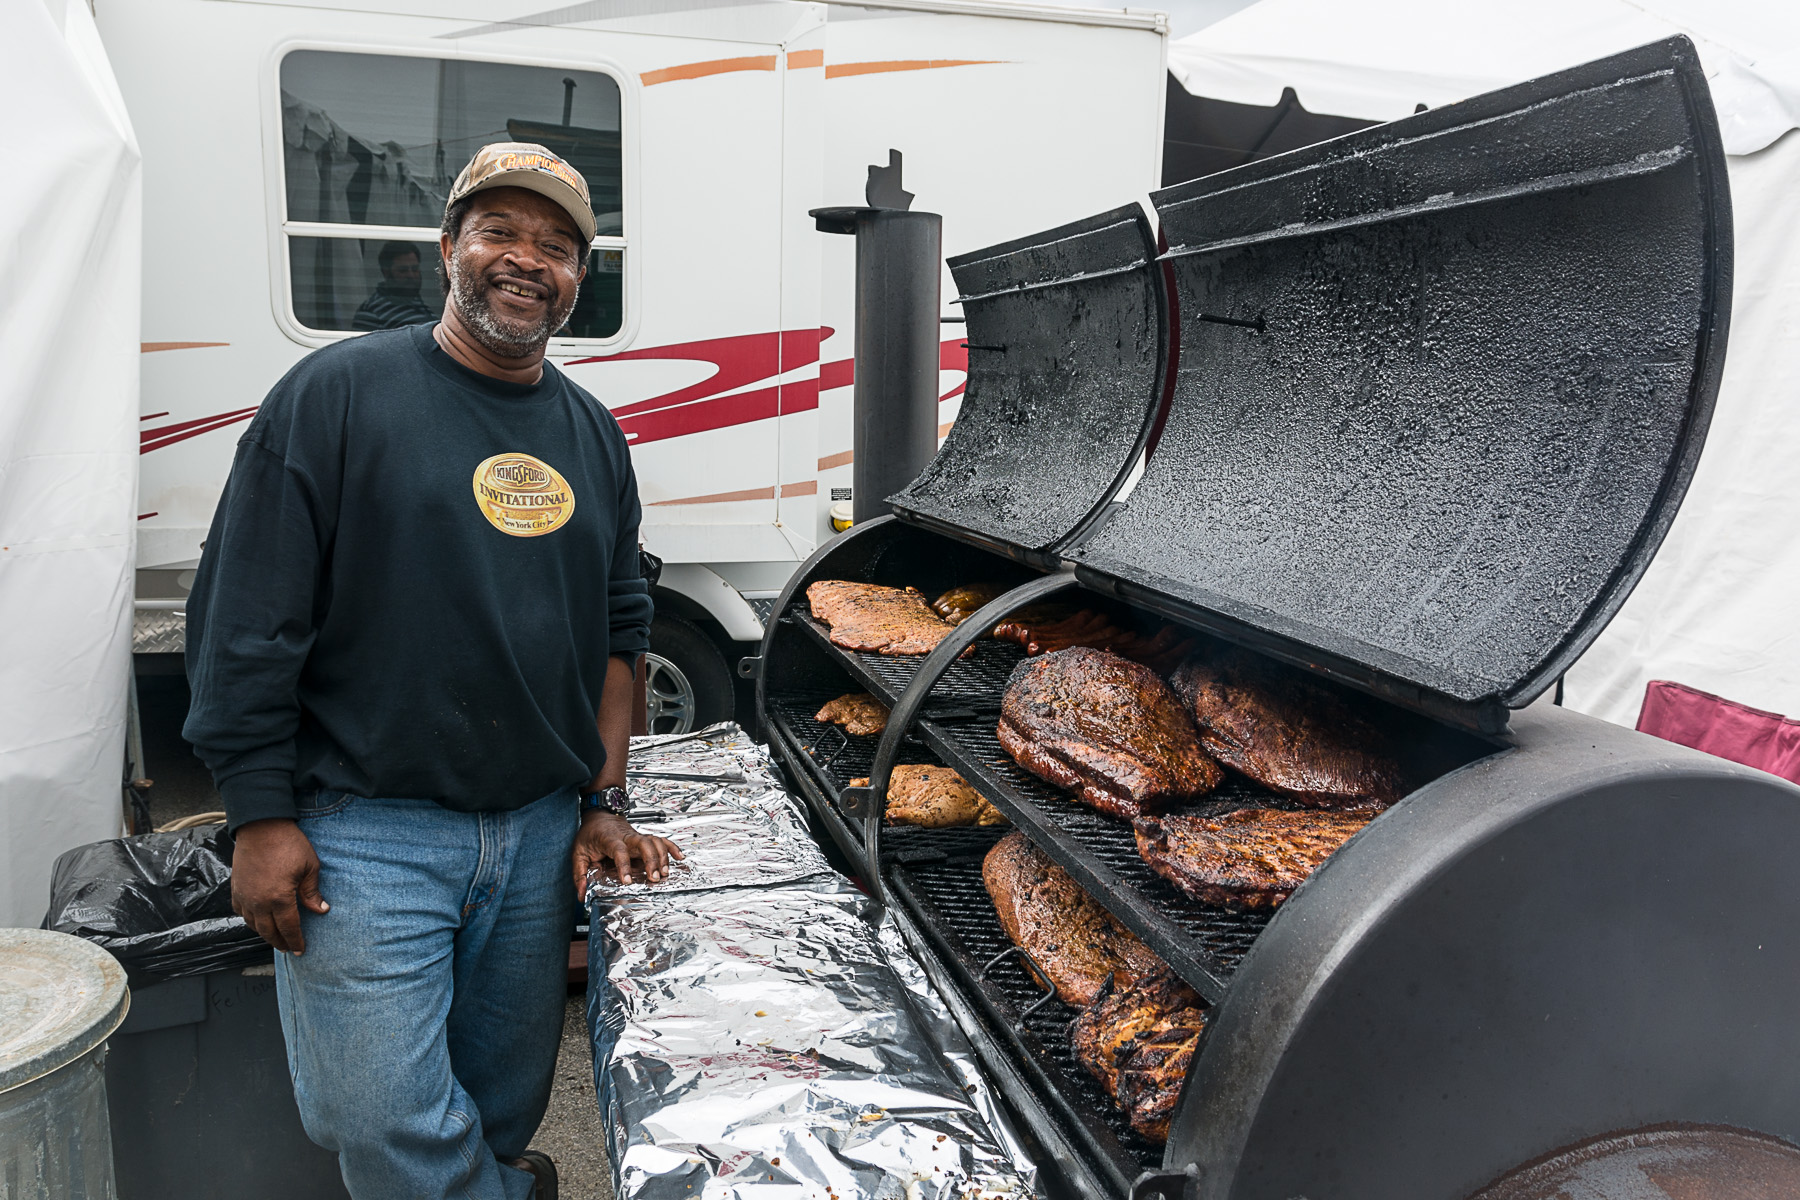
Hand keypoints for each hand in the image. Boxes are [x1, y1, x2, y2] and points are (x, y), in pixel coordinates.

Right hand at [231, 818, 328, 954]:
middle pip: (269, 931)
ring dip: (264, 934)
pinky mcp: (236, 888)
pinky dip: (250, 920)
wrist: (261, 826)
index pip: (289, 928)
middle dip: (280, 942)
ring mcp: (245, 896)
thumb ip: (312, 892)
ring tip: (275, 937)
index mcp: (279, 898)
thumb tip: (321, 910)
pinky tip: (257, 920)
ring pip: (253, 924)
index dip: (295, 941)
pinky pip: (241, 912)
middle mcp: (259, 902)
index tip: (300, 950)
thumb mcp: (309, 866)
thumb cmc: (288, 844)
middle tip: (288, 948)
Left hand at [573, 810, 684, 892]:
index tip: (626, 880)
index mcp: (609, 839)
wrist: (600, 815)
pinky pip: (661, 840)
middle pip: (644, 843)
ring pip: (655, 841)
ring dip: (663, 856)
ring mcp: (637, 837)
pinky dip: (672, 847)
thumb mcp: (578, 853)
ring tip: (664, 873)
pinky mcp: (644, 838)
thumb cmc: (590, 834)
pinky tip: (679, 857)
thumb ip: (579, 874)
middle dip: (652, 860)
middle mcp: (627, 836)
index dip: (623, 865)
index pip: (619, 850)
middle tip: (654, 878)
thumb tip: (582, 894)